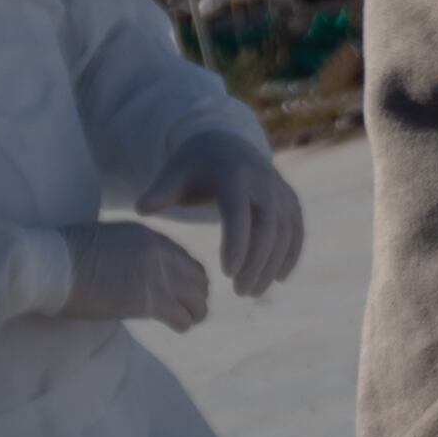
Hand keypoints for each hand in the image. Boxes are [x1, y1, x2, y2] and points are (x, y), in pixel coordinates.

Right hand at [58, 218, 212, 332]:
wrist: (49, 265)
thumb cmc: (62, 255)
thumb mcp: (105, 240)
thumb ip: (127, 250)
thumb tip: (129, 268)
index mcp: (147, 235)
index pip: (183, 257)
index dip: (186, 276)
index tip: (182, 288)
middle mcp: (160, 252)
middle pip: (197, 276)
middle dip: (196, 293)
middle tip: (190, 307)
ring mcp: (159, 276)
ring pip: (197, 299)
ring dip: (194, 312)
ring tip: (189, 320)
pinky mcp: (151, 301)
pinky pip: (182, 317)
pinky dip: (184, 324)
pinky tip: (179, 328)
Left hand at [139, 140, 305, 295]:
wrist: (226, 144)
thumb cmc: (194, 166)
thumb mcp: (174, 174)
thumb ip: (159, 192)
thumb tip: (141, 209)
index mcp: (234, 176)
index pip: (239, 213)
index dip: (236, 244)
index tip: (227, 274)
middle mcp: (264, 182)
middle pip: (268, 227)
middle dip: (257, 263)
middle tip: (240, 292)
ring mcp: (281, 191)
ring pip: (286, 233)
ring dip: (273, 265)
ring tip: (252, 291)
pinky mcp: (290, 200)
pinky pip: (296, 231)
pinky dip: (291, 255)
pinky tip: (279, 278)